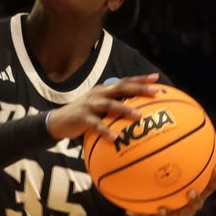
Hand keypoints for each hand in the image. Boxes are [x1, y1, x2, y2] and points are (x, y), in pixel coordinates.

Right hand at [46, 74, 160, 140]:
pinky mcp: (82, 117)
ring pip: (110, 104)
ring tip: (139, 115)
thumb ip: (115, 107)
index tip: (156, 78)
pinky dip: (105, 130)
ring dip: (125, 109)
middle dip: (139, 88)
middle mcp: (99, 93)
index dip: (140, 79)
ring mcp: (90, 104)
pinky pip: (95, 124)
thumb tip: (138, 113)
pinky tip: (114, 138)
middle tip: (155, 92)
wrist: (59, 121)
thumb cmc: (85, 116)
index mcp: (104, 90)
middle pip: (121, 87)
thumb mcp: (99, 108)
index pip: (125, 81)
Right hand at [127, 166, 215, 215]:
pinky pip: (210, 184)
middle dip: (192, 200)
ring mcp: (198, 199)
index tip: (161, 210)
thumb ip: (141, 213)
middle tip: (190, 193)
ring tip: (215, 170)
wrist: (180, 211)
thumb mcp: (152, 213)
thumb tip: (126, 211)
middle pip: (193, 206)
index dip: (167, 214)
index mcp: (175, 215)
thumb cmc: (163, 210)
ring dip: (211, 182)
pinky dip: (215, 176)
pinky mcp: (204, 191)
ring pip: (206, 192)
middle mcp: (189, 208)